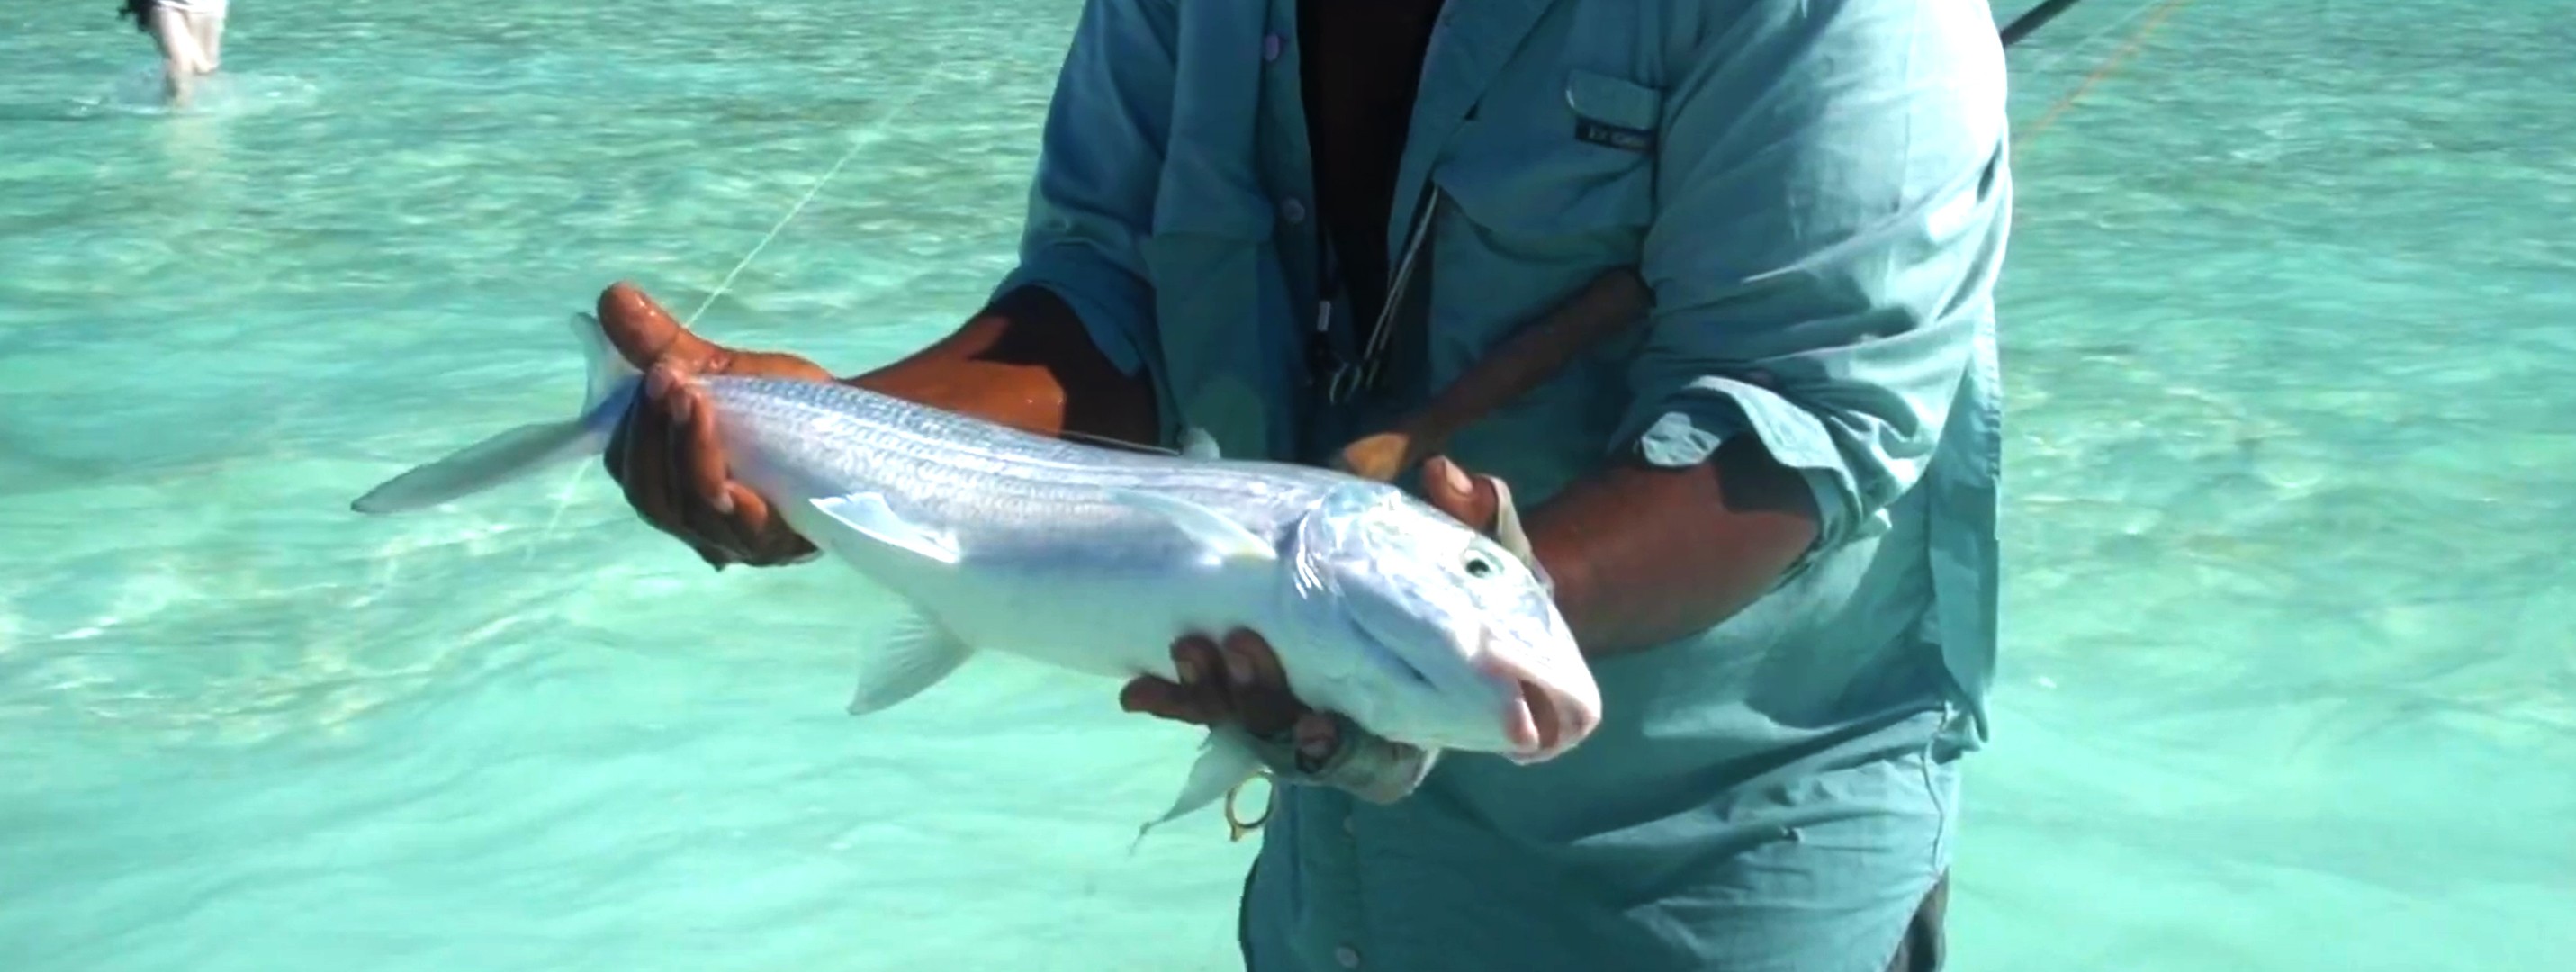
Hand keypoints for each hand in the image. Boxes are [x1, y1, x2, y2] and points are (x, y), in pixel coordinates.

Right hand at [594, 282, 837, 568]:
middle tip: (667, 379)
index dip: (629, 428)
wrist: (861, 429)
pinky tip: (720, 431)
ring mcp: (740, 541)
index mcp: (676, 488)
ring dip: (684, 445)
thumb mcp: (721, 372)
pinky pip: (736, 515)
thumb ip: (663, 345)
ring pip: (689, 504)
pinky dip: (718, 468)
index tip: (651, 373)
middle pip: (652, 496)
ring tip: (692, 393)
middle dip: (653, 435)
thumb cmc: (786, 408)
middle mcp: (701, 526)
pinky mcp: (779, 542)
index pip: (628, 471)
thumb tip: (612, 295)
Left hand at [1118, 456, 1506, 762]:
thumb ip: (1482, 521)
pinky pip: (1210, 711)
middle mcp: (1346, 740)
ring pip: (1245, 730)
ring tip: (1188, 647)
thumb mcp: (1489, 558)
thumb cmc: (1469, 591)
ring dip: (1210, 697)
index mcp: (1407, 728)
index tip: (1320, 725)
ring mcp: (1294, 722)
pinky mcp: (1253, 700)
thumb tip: (1452, 474)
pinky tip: (1139, 688)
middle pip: (1291, 751)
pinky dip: (1176, 699)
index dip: (1341, 751)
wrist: (1435, 599)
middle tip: (1237, 645)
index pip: (1370, 762)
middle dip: (1258, 705)